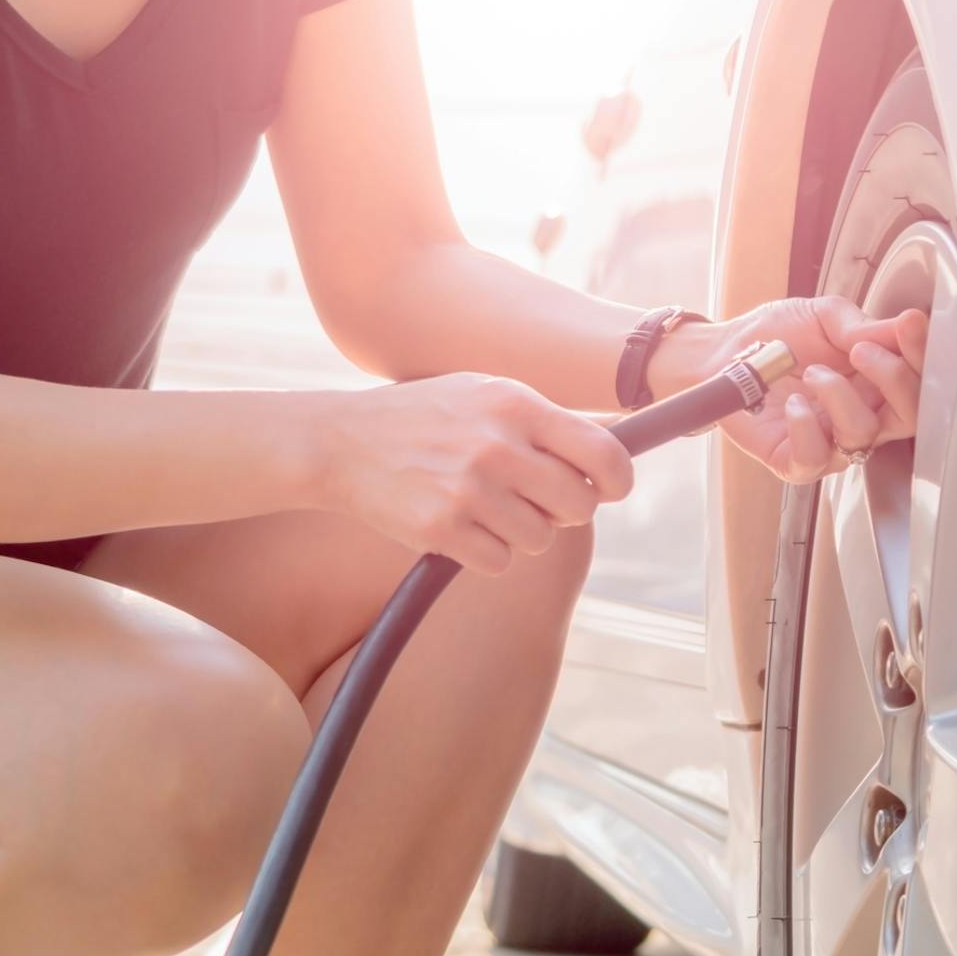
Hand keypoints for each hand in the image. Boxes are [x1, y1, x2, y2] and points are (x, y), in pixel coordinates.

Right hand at [318, 373, 633, 574]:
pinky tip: (458, 524)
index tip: (610, 489)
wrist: (339, 442)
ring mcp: (468, 489)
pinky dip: (486, 551)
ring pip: (540, 539)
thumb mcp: (484, 394)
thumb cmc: (424, 418)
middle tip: (533, 499)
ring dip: (519, 532)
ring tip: (482, 505)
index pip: (603, 453)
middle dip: (562, 510)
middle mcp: (497, 446)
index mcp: (515, 405)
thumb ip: (543, 420)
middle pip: (578, 506)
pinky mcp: (441, 529)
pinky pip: (500, 561)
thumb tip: (612, 447)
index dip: (617, 480)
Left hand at [654, 296, 929, 483]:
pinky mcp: (795, 461)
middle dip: (895, 380)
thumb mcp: (823, 316)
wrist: (721, 355)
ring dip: (840, 397)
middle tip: (862, 350)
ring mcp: (831, 441)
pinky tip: (793, 402)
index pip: (920, 379)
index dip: (922, 357)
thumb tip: (902, 325)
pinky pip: (816, 458)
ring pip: (862, 435)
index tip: (909, 326)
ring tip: (812, 371)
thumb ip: (862, 324)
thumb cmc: (774, 337)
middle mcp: (862, 414)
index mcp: (876, 381)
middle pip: (908, 416)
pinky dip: (807, 427)